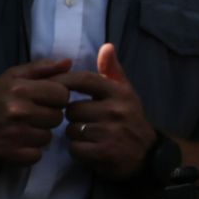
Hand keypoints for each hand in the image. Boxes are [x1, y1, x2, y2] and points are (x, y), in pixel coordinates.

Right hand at [0, 57, 72, 168]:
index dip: (56, 98)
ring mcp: (14, 135)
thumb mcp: (11, 77)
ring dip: (38, 135)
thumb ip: (41, 68)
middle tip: (31, 117)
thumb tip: (69, 63)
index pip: (62, 95)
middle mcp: (19, 111)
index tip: (44, 101)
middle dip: (47, 117)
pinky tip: (18, 144)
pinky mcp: (8, 155)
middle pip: (57, 117)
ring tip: (22, 130)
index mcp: (21, 89)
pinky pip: (36, 155)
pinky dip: (29, 152)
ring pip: (48, 137)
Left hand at [59, 45, 153, 182]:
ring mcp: (112, 131)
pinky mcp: (106, 152)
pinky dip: (78, 150)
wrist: (148, 153)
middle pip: (72, 109)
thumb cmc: (130, 119)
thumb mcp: (125, 93)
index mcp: (120, 92)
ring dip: (74, 134)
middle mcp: (117, 110)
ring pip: (71, 129)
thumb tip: (106, 46)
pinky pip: (75, 148)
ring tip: (87, 135)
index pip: (84, 80)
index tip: (49, 86)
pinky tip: (89, 149)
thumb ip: (112, 70)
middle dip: (73, 117)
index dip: (63, 81)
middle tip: (84, 120)